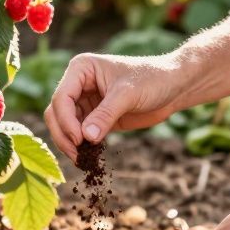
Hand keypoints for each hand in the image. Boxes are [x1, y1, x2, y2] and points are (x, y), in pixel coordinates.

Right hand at [44, 53, 184, 158]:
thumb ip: (105, 114)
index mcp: (81, 69)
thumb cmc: (152, 80)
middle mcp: (78, 84)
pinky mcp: (95, 117)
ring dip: (70, 143)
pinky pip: (80, 134)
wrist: (173, 87)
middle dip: (63, 134)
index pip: (61, 97)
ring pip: (64, 126)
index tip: (80, 140)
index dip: (65, 121)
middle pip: (56, 113)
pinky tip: (89, 158)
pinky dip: (82, 146)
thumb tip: (86, 138)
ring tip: (82, 160)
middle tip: (77, 155)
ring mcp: (85, 101)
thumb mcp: (128, 95)